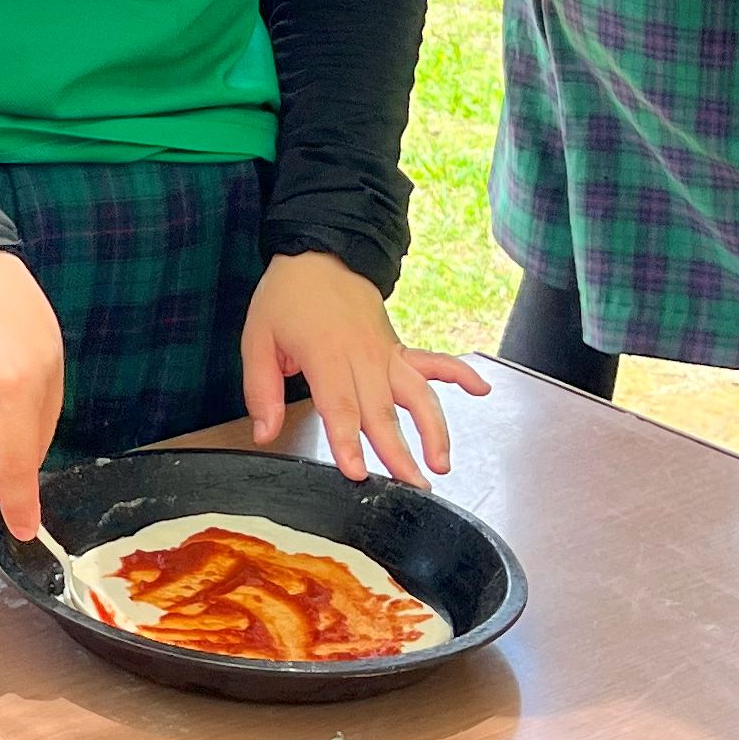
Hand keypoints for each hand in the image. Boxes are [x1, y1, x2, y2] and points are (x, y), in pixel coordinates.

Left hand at [238, 252, 488, 487]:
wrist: (320, 253)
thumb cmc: (286, 297)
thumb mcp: (256, 339)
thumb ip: (261, 390)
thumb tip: (265, 433)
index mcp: (325, 355)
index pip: (339, 406)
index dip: (348, 441)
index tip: (358, 471)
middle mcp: (362, 356)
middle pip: (382, 410)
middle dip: (399, 452)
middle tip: (411, 486)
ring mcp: (386, 352)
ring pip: (417, 394)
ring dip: (434, 429)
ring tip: (441, 464)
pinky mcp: (399, 348)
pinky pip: (435, 362)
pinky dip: (461, 374)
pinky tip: (482, 390)